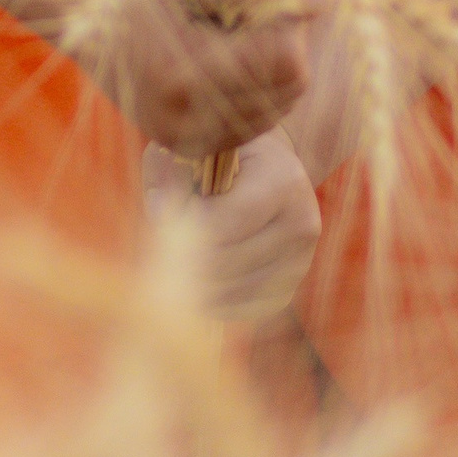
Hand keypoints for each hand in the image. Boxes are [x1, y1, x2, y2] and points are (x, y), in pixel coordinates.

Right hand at [83, 0, 306, 158]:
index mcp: (183, 69)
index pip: (288, 61)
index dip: (296, 20)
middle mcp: (181, 115)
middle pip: (289, 90)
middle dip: (291, 44)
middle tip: (268, 4)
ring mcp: (179, 135)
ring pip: (275, 110)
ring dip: (275, 69)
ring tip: (243, 29)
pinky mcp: (178, 143)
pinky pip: (249, 123)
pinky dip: (255, 91)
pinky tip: (232, 57)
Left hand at [143, 130, 322, 325]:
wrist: (267, 169)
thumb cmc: (221, 155)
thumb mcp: (192, 146)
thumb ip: (167, 172)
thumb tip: (156, 208)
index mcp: (281, 180)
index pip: (224, 223)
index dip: (183, 226)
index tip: (164, 213)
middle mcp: (301, 222)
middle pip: (226, 262)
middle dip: (185, 257)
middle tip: (163, 241)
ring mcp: (300, 261)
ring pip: (232, 292)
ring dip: (196, 283)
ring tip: (176, 261)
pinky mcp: (289, 288)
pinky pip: (243, 310)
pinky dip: (213, 302)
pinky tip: (198, 280)